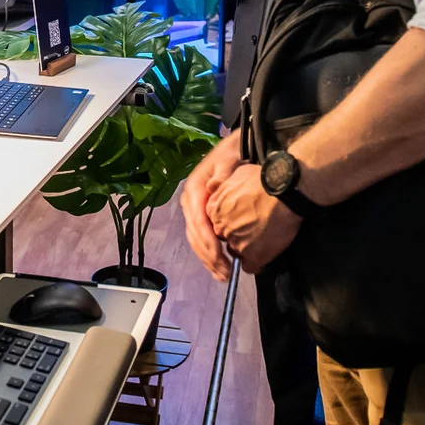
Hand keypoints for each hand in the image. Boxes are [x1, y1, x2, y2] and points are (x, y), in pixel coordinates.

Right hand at [180, 133, 242, 281]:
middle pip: (195, 235)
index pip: (198, 221)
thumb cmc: (233, 154)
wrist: (234, 148)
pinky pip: (202, 239)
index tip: (220, 256)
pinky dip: (210, 254)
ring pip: (197, 240)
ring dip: (208, 260)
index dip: (208, 241)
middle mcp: (190, 203)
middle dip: (209, 256)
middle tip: (225, 274)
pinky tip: (220, 266)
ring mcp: (195, 210)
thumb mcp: (229, 157)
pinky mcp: (201, 216)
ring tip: (223, 276)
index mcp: (194, 190)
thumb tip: (213, 186)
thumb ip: (223, 171)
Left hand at [207, 162, 300, 273]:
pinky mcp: (253, 256)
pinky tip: (265, 254)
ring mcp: (236, 243)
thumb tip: (214, 186)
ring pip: (238, 253)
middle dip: (237, 235)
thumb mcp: (235, 174)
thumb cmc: (263, 179)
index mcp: (214, 209)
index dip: (229, 222)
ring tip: (263, 241)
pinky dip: (256, 263)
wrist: (284, 191)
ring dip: (248, 249)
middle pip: (226, 238)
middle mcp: (221, 227)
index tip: (241, 219)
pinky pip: (250, 266)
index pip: (216, 222)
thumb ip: (222, 184)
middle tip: (254, 229)